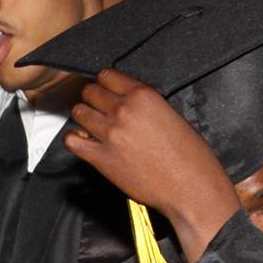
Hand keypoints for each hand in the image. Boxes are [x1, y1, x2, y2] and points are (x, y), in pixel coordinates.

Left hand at [65, 70, 238, 262]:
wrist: (190, 187)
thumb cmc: (190, 156)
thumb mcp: (173, 115)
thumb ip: (146, 105)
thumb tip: (128, 103)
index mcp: (143, 96)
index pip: (108, 76)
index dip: (104, 83)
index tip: (104, 88)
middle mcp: (123, 111)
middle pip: (90, 92)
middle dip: (92, 98)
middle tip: (97, 107)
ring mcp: (109, 134)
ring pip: (78, 112)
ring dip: (83, 116)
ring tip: (90, 123)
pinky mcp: (100, 158)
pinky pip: (72, 141)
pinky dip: (74, 138)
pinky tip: (82, 140)